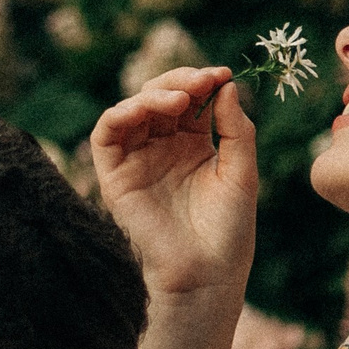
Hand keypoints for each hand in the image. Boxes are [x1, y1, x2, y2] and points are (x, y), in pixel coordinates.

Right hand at [89, 66, 256, 298]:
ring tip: (180, 99)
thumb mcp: (242, 172)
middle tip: (203, 80)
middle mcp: (163, 148)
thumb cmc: (229, 231)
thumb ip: (236, 129)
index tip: (223, 75)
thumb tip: (225, 85)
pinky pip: (106, 134)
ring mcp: (137, 160)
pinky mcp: (115, 176)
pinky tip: (147, 109)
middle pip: (161, 96)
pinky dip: (121, 113)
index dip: (203, 81)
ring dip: (154, 94)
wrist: (207, 274)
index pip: (192, 99)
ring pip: (133, 109)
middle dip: (181, 80)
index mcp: (193, 145)